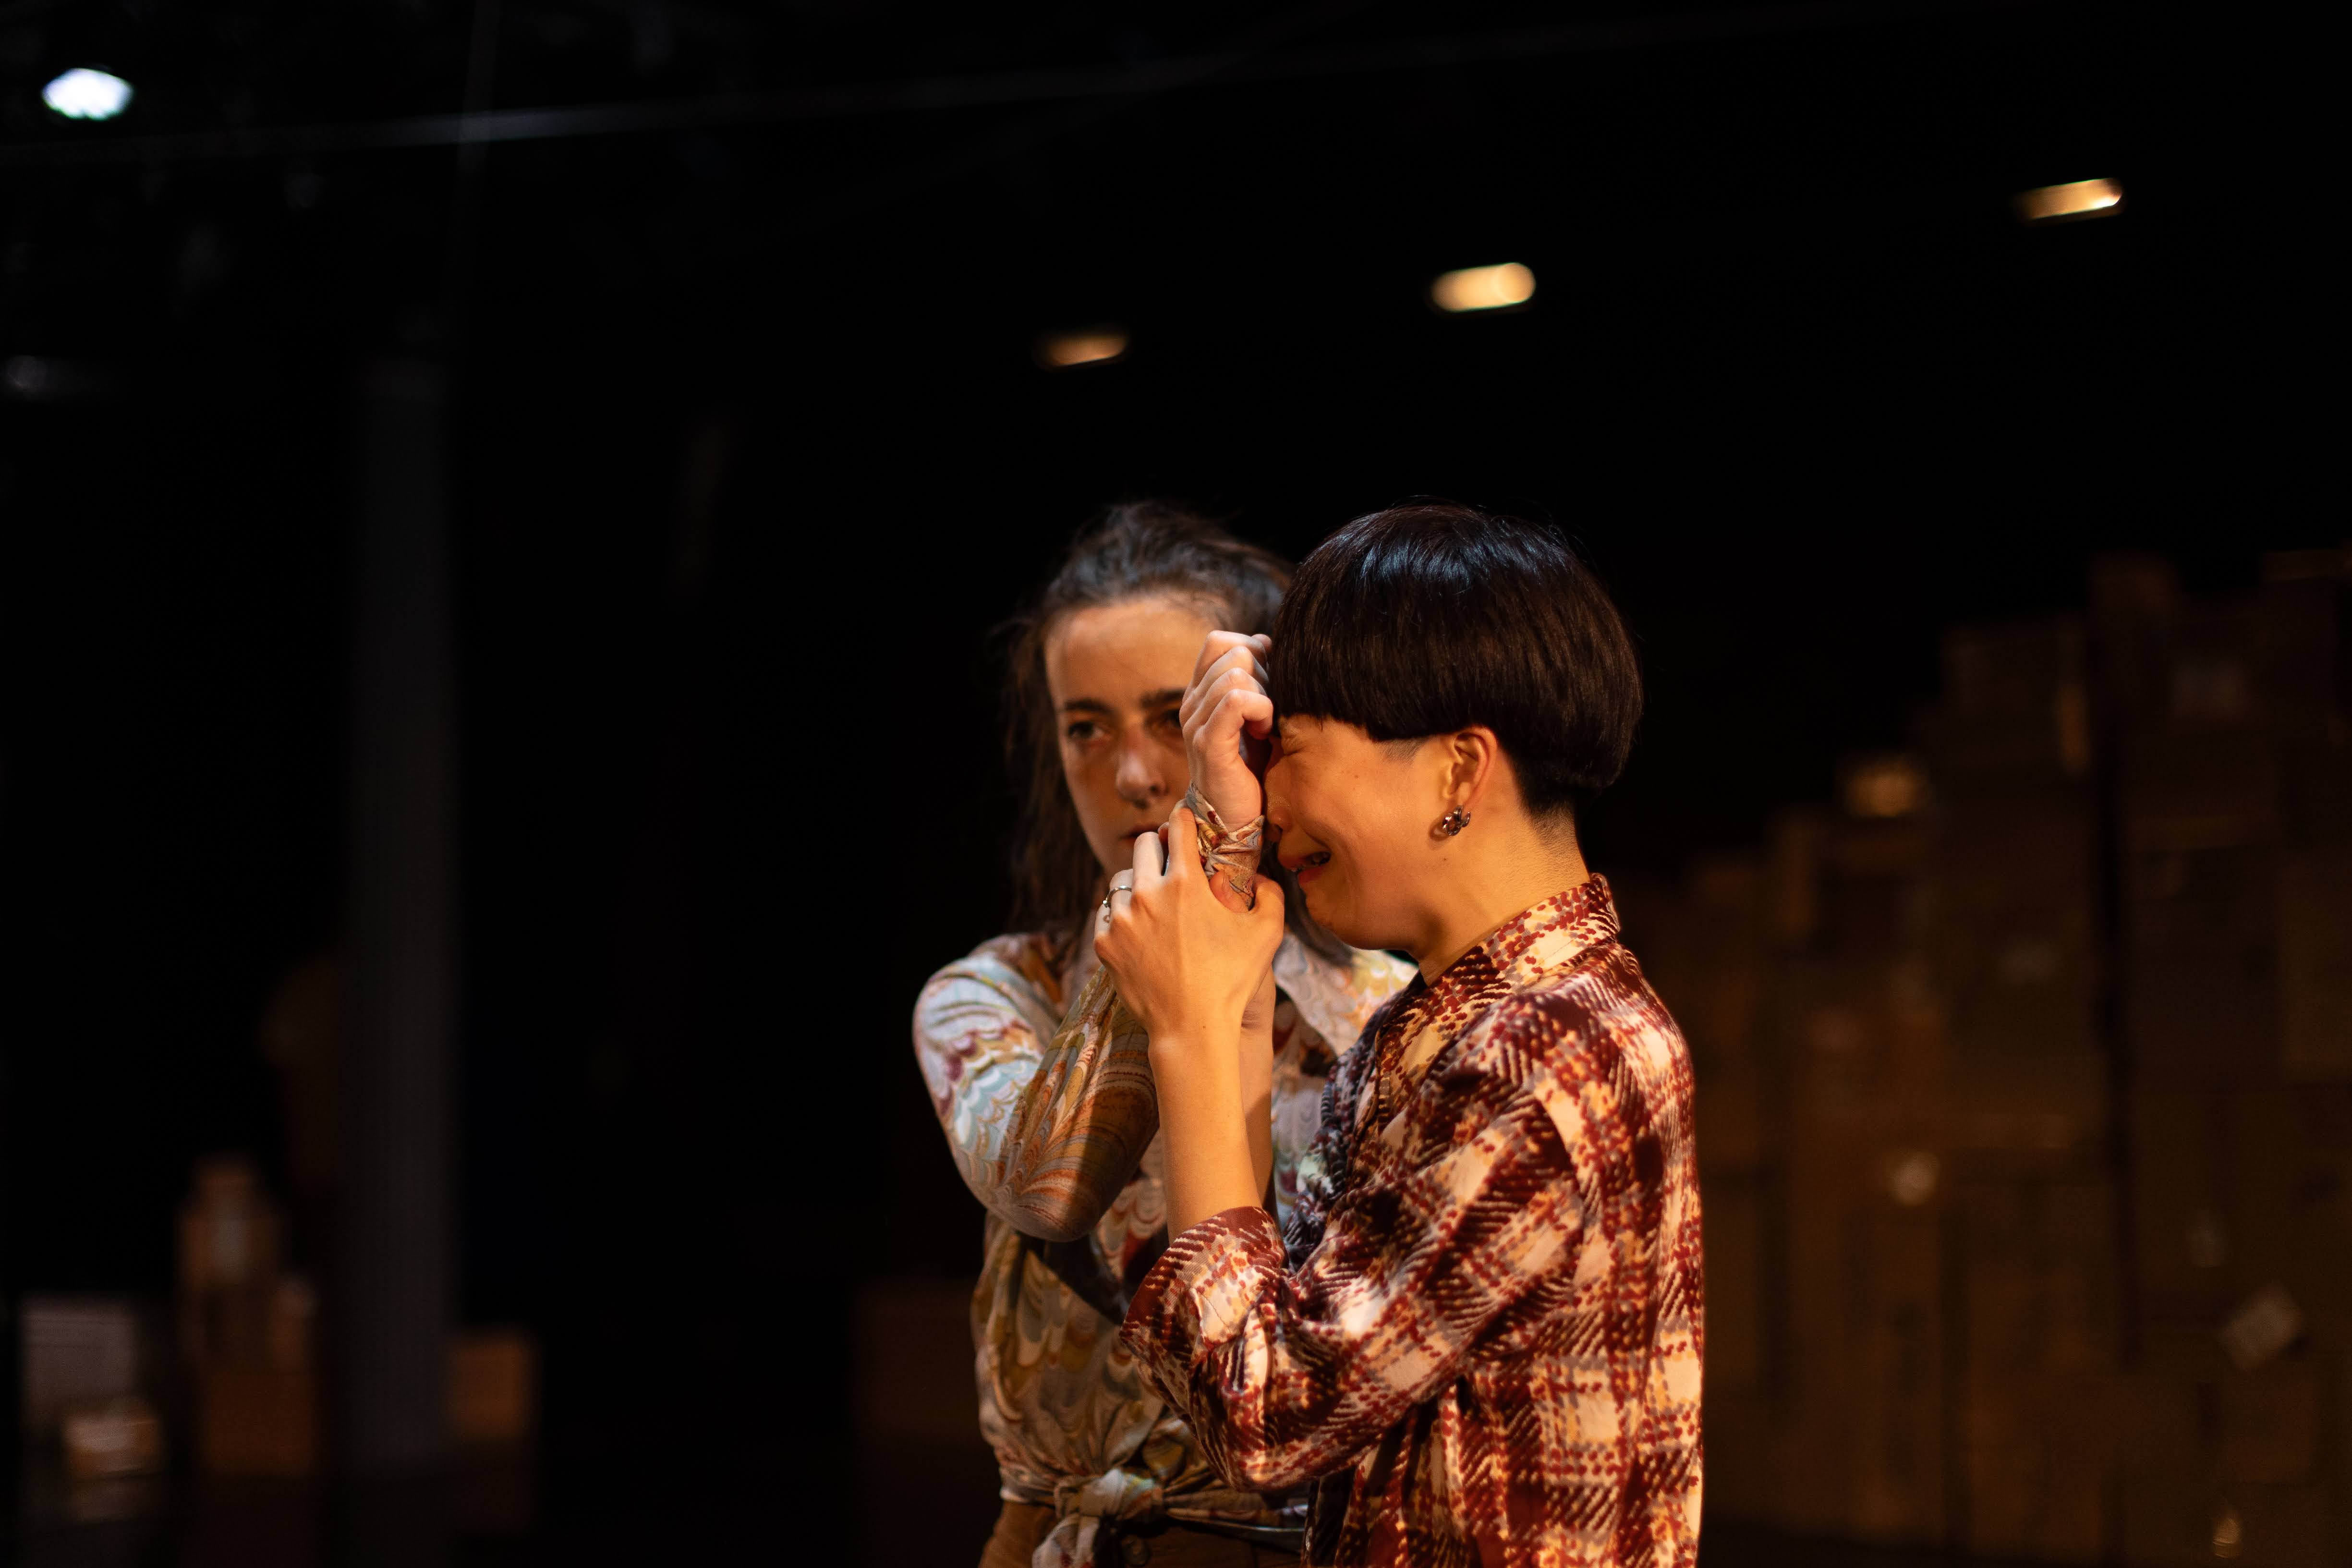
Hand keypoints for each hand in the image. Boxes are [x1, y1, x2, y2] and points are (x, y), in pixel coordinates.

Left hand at [1095, 806, 1287, 1045]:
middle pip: (1143, 845)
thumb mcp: (1267, 935)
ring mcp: (1121, 919)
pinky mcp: (1104, 944)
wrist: (1191, 1028)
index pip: (1178, 828)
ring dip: (1137, 883)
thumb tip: (1263, 878)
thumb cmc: (1232, 982)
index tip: (1183, 820)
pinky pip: (1107, 914)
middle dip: (1158, 849)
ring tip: (1153, 902)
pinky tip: (1138, 930)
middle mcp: (1147, 894)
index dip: (1183, 819)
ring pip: (1120, 879)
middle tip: (1169, 864)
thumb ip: (1271, 896)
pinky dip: (1121, 917)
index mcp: (1185, 883)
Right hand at [1180, 632, 1273, 829]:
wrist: (1235, 819)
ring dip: (1264, 694)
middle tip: (1269, 708)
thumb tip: (1265, 641)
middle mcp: (1191, 704)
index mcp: (1199, 693)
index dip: (1252, 649)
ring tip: (1265, 723)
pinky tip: (1263, 730)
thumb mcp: (1254, 715)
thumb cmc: (1251, 768)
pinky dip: (1260, 710)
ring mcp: (1195, 723)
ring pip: (1236, 674)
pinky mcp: (1208, 743)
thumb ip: (1255, 679)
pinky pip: (1235, 701)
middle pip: (1232, 651)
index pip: (1219, 641)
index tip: (1268, 682)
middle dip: (1264, 673)